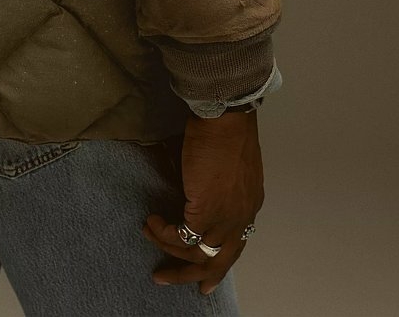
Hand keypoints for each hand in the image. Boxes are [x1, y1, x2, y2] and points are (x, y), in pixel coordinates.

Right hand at [142, 109, 264, 294]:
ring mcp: (225, 218)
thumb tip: (190, 188)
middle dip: (193, 275)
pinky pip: (181, 236)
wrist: (227, 120)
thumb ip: (212, 185)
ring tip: (150, 236)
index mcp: (249, 205)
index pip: (236, 244)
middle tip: (168, 278)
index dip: (219, 261)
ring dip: (168, 251)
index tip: (206, 277)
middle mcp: (240, 217)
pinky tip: (152, 222)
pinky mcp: (205, 213)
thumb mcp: (226, 167)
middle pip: (218, 261)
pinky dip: (163, 233)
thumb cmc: (225, 130)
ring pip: (197, 254)